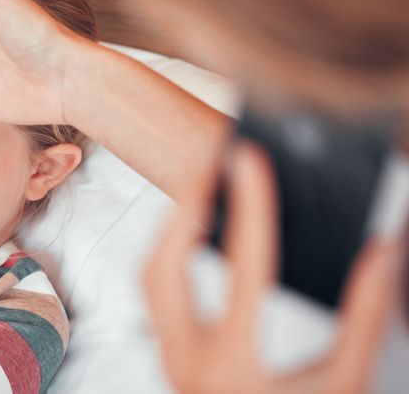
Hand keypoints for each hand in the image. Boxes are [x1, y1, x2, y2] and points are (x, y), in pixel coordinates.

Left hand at [143, 143, 401, 393]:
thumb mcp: (347, 383)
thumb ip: (365, 317)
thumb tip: (382, 250)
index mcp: (236, 367)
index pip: (245, 270)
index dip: (251, 207)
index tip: (251, 158)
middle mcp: (189, 361)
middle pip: (164, 266)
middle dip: (185, 206)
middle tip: (211, 161)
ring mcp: (170, 359)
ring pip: (148, 278)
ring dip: (171, 225)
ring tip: (203, 185)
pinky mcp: (169, 356)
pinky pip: (153, 292)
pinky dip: (168, 250)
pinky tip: (193, 229)